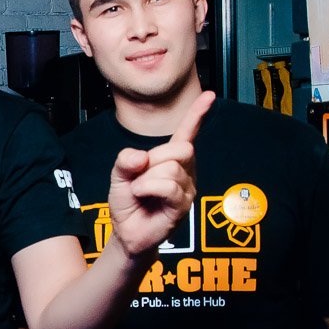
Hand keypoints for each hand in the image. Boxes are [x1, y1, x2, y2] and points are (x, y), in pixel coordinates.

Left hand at [107, 91, 212, 257]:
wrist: (126, 232)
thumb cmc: (128, 203)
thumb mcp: (119, 175)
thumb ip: (125, 160)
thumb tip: (141, 156)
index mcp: (170, 159)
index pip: (187, 133)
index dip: (197, 114)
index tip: (210, 95)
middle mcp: (184, 172)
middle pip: (181, 148)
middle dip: (155, 159)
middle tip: (141, 177)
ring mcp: (186, 189)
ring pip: (171, 168)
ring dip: (146, 179)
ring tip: (141, 193)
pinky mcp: (182, 206)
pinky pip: (168, 186)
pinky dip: (148, 187)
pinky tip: (143, 196)